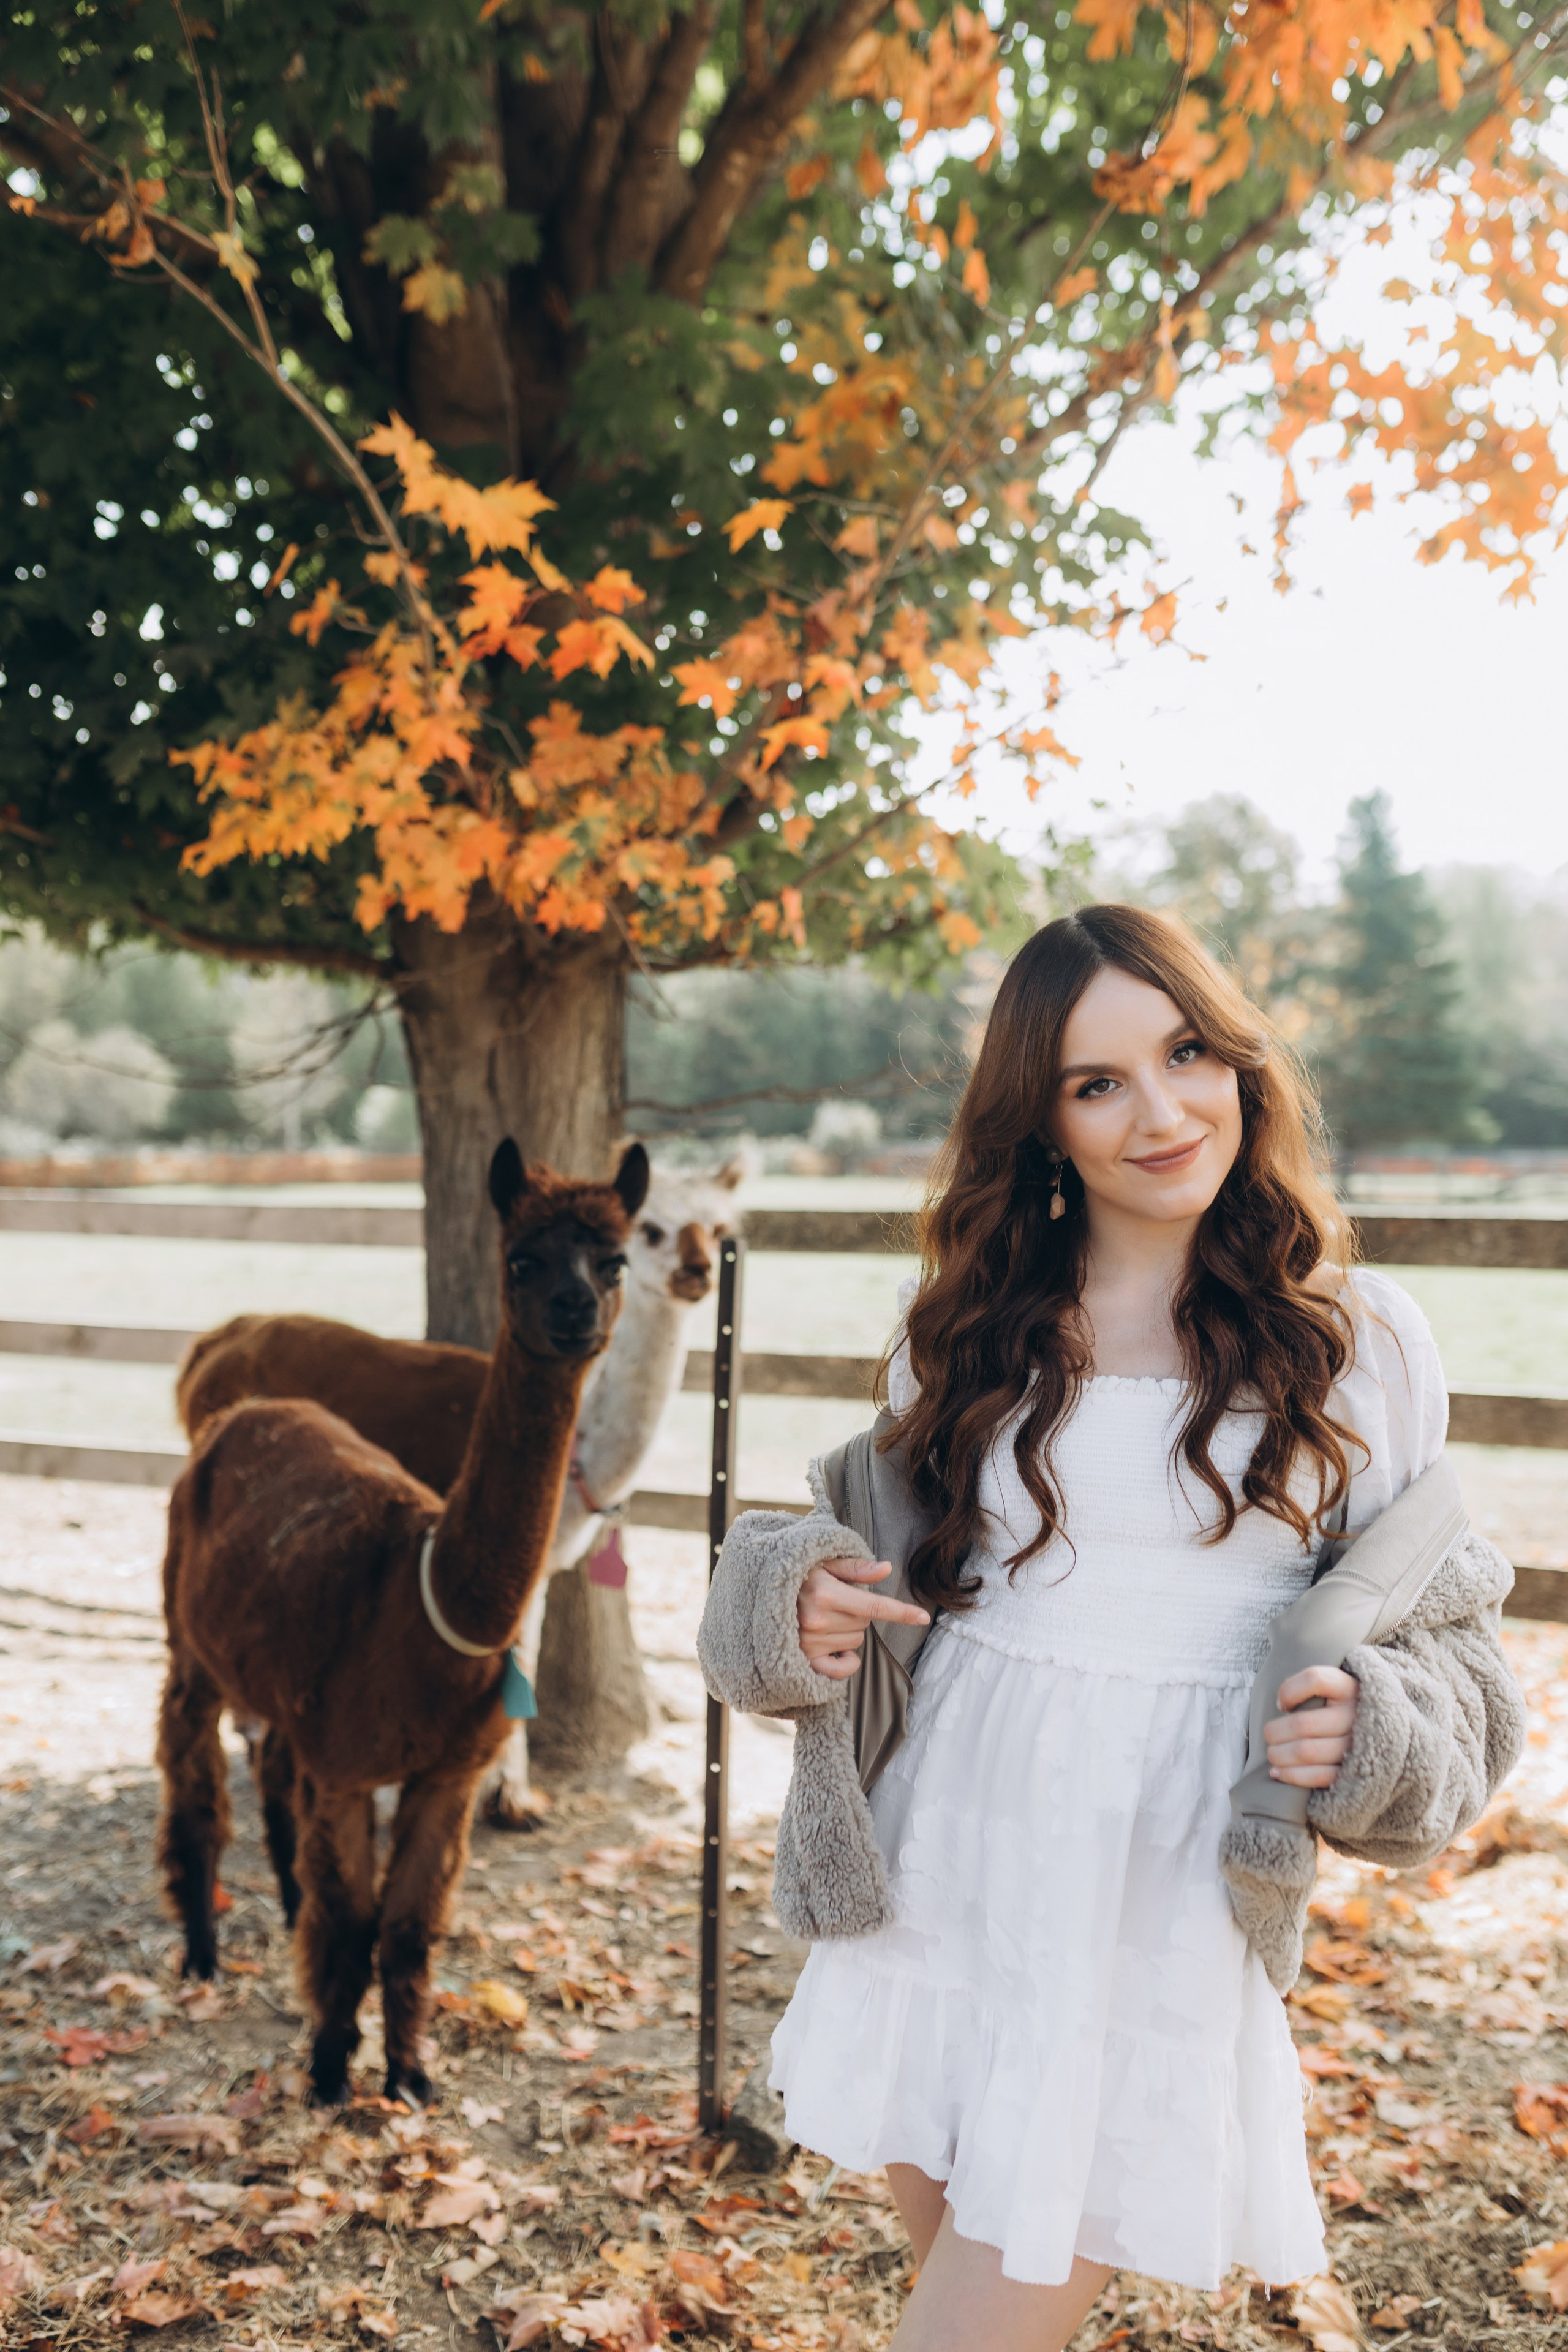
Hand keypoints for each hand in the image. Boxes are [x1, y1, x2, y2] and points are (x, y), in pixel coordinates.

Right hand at [797, 1557, 930, 1680]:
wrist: (758, 1592)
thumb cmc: (794, 1574)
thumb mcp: (822, 1563)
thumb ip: (855, 1568)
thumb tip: (886, 1569)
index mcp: (825, 1594)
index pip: (875, 1606)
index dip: (902, 1612)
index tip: (924, 1617)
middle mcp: (817, 1621)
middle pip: (864, 1624)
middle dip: (858, 1612)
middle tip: (836, 1601)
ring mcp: (809, 1644)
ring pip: (855, 1643)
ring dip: (848, 1632)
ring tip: (826, 1617)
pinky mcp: (803, 1660)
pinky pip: (840, 1669)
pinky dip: (846, 1661)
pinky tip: (837, 1649)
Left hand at [1264, 1665, 1360, 1788]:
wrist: (1376, 1733)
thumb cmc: (1338, 1708)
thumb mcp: (1330, 1688)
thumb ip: (1308, 1687)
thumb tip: (1282, 1705)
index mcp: (1348, 1688)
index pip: (1315, 1680)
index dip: (1289, 1691)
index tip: (1281, 1704)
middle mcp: (1355, 1714)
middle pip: (1303, 1724)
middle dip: (1275, 1732)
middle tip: (1268, 1735)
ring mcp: (1357, 1745)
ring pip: (1306, 1751)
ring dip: (1280, 1755)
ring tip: (1272, 1754)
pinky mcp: (1354, 1771)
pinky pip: (1318, 1776)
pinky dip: (1292, 1775)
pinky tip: (1277, 1772)